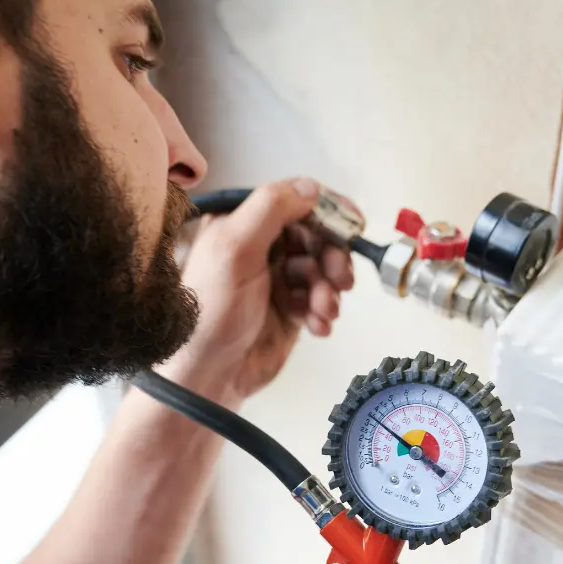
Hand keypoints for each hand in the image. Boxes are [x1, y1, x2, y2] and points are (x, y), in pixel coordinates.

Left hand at [167, 178, 353, 399]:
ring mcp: (277, 281)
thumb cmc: (211, 311)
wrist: (208, 375)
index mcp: (242, 225)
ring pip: (321, 271)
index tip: (354, 223)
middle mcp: (261, 249)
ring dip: (329, 290)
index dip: (326, 211)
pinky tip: (318, 326)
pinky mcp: (289, 312)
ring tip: (323, 310)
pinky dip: (324, 312)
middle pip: (315, 237)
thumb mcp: (234, 250)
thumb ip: (270, 210)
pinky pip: (319, 301)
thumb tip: (311, 188)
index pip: (293, 204)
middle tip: (341, 278)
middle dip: (332, 257)